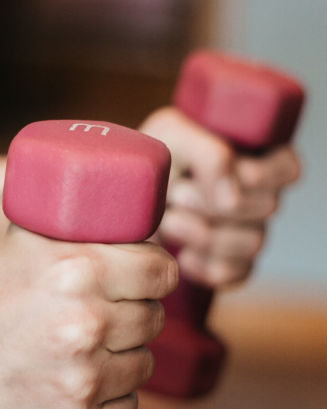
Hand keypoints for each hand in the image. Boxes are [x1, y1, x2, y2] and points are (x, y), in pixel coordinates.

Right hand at [0, 205, 175, 408]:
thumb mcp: (5, 230)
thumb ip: (51, 198)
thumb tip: (92, 169)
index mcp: (79, 269)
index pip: (161, 271)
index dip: (152, 273)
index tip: (138, 278)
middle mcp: (87, 324)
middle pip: (154, 318)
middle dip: (134, 314)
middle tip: (103, 314)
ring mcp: (83, 380)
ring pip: (141, 365)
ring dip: (122, 358)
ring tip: (85, 350)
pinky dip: (109, 401)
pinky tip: (77, 386)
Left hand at [140, 107, 300, 288]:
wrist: (120, 200)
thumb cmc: (151, 159)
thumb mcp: (172, 134)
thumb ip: (208, 153)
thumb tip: (232, 198)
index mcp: (254, 155)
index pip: (288, 168)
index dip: (261, 174)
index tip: (220, 172)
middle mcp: (259, 194)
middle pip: (267, 207)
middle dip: (213, 203)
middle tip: (176, 194)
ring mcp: (248, 231)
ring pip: (252, 243)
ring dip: (202, 233)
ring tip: (169, 220)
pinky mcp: (231, 264)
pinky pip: (234, 274)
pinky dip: (202, 266)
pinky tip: (179, 253)